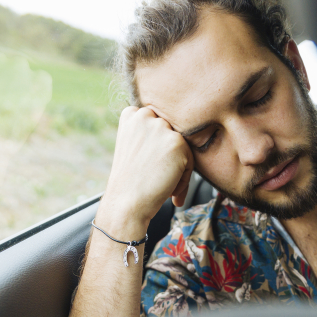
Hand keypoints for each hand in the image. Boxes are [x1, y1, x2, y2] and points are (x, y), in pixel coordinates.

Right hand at [99, 106, 193, 228]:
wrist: (126, 202)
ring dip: (177, 166)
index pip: (158, 123)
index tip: (149, 164)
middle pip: (171, 133)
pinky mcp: (177, 142)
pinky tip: (169, 188)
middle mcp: (145, 115)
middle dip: (168, 156)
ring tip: (161, 183)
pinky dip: (184, 178)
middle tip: (155, 176)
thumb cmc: (130, 181)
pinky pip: (190, 159)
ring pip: (182, 146)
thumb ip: (150, 134)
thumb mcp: (132, 147)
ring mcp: (161, 128)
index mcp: (131, 114)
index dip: (157, 147)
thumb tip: (177, 136)